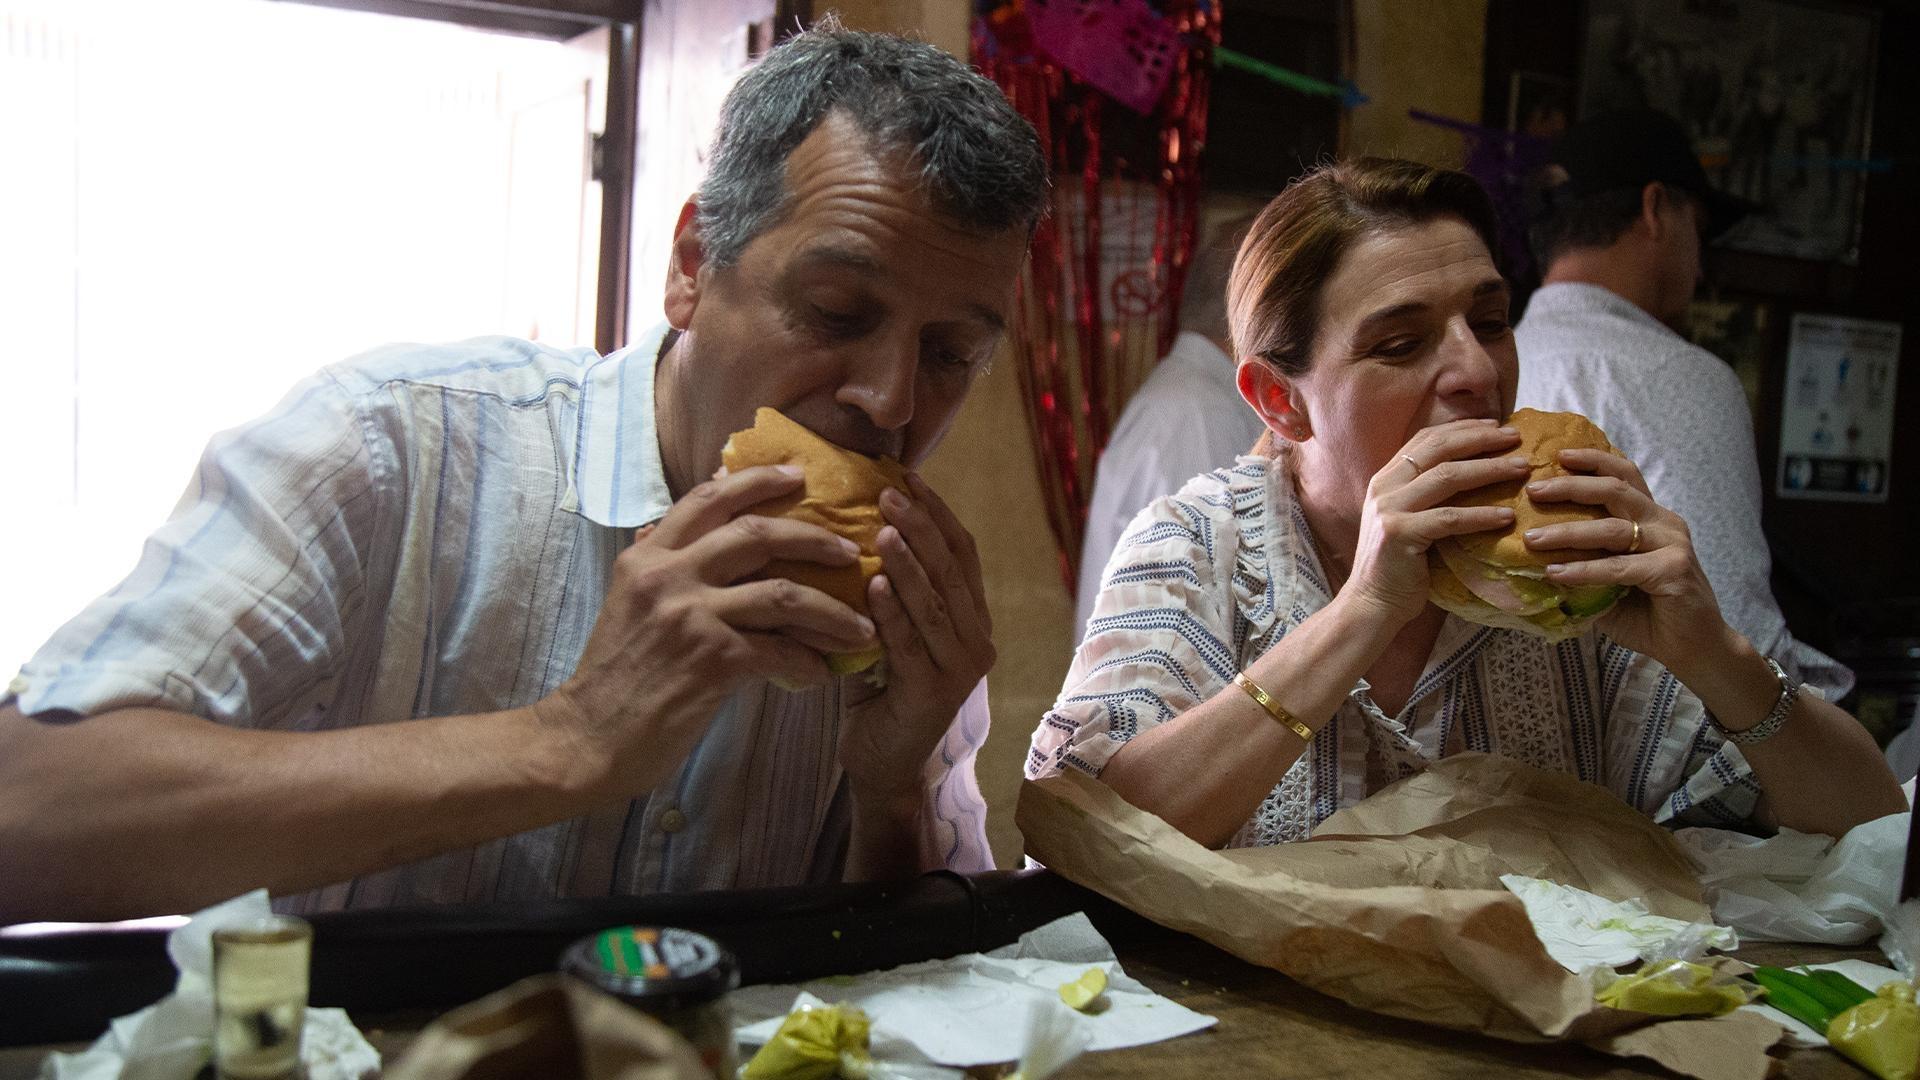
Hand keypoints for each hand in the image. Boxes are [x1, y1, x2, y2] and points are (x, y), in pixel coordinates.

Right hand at [543, 465, 878, 793]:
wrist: (588, 737)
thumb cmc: (613, 677)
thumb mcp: (624, 602)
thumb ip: (654, 563)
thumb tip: (666, 525)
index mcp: (648, 556)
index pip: (707, 498)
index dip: (756, 480)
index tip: (797, 475)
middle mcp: (668, 575)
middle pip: (756, 534)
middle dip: (813, 536)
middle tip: (849, 548)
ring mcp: (691, 614)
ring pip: (783, 593)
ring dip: (831, 609)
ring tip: (860, 625)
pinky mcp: (712, 659)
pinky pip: (780, 650)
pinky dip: (808, 662)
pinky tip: (820, 673)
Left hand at [839, 473, 994, 797]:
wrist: (884, 766)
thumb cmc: (879, 693)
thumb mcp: (888, 632)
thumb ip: (884, 588)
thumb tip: (848, 525)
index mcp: (972, 619)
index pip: (962, 553)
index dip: (937, 512)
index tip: (907, 475)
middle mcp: (978, 641)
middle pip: (953, 570)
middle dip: (922, 525)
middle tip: (890, 491)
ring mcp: (961, 670)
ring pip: (936, 602)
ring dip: (909, 561)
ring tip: (884, 526)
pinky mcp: (936, 694)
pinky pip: (911, 643)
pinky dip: (892, 611)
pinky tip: (873, 582)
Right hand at [1342, 419, 1525, 626]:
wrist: (1371, 603)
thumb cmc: (1398, 565)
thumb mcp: (1409, 519)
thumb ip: (1428, 495)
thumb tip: (1473, 473)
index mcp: (1386, 478)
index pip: (1426, 438)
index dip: (1462, 428)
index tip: (1496, 425)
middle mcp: (1384, 486)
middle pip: (1439, 448)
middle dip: (1481, 439)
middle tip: (1516, 437)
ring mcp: (1389, 508)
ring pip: (1447, 477)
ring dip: (1490, 470)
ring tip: (1522, 470)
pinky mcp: (1399, 533)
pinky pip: (1449, 518)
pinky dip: (1481, 515)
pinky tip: (1507, 517)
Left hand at [1522, 448, 1727, 665]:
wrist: (1692, 646)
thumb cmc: (1646, 611)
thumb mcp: (1608, 579)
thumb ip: (1583, 559)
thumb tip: (1532, 549)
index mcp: (1651, 517)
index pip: (1623, 475)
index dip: (1593, 460)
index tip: (1557, 455)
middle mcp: (1664, 523)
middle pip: (1615, 491)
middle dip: (1571, 486)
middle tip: (1533, 490)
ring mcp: (1672, 544)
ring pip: (1613, 528)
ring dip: (1568, 532)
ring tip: (1532, 538)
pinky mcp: (1673, 571)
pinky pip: (1620, 567)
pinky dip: (1585, 570)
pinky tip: (1556, 574)